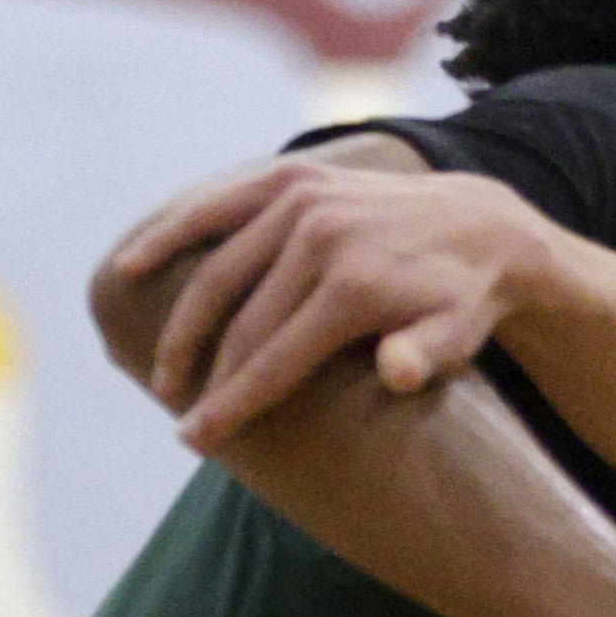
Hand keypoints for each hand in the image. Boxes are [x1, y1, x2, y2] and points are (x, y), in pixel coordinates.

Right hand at [106, 158, 546, 446]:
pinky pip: (218, 204)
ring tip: (161, 372)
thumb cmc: (463, 303)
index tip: (198, 440)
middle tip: (181, 422)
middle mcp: (319, 236)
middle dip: (204, 375)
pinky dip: (172, 232)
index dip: (233, 403)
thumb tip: (398, 373)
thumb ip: (427, 357)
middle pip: (241, 319)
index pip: (275, 357)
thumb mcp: (461, 337)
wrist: (483, 225)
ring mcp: (301, 200)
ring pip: (217, 266)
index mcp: (353, 285)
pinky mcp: (291, 176)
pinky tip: (132, 264)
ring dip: (181, 321)